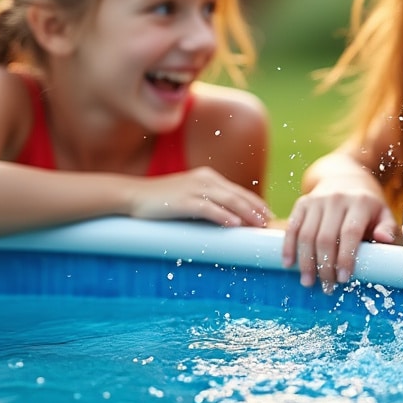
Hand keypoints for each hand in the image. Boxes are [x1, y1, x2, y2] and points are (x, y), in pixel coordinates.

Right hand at [130, 166, 271, 227]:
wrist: (133, 195)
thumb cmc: (162, 200)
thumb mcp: (189, 196)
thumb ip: (208, 202)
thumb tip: (229, 218)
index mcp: (208, 178)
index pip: (238, 191)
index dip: (255, 203)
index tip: (268, 214)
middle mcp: (205, 180)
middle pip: (237, 195)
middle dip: (256, 209)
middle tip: (269, 223)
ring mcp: (194, 189)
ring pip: (227, 201)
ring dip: (246, 214)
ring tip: (258, 225)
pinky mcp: (183, 201)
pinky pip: (208, 209)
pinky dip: (223, 216)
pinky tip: (234, 225)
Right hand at [284, 184, 397, 291]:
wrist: (345, 179)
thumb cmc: (367, 206)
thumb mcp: (382, 213)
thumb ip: (387, 227)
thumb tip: (384, 239)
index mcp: (360, 202)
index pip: (350, 232)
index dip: (345, 257)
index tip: (343, 279)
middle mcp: (337, 198)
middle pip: (326, 237)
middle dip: (325, 266)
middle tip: (327, 288)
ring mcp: (317, 200)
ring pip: (307, 235)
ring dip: (306, 262)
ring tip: (308, 282)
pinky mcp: (302, 202)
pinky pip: (292, 227)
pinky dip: (288, 247)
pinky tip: (288, 264)